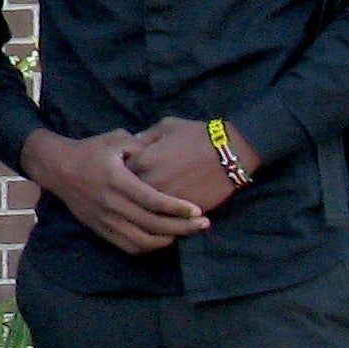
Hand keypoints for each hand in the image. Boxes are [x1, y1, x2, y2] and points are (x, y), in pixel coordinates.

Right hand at [22, 128, 209, 253]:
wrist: (57, 167)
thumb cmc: (90, 150)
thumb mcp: (116, 138)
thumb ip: (142, 145)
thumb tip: (163, 153)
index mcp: (117, 181)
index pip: (153, 201)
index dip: (177, 208)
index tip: (197, 210)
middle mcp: (111, 204)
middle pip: (152, 224)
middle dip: (182, 227)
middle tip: (203, 224)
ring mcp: (105, 220)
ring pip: (142, 241)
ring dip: (167, 240)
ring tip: (185, 233)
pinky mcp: (100, 229)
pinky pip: (128, 246)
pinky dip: (149, 247)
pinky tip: (163, 239)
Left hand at [124, 117, 255, 215]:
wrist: (230, 152)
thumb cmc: (198, 135)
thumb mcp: (166, 127)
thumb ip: (144, 137)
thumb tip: (130, 146)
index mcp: (142, 160)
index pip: (118, 173)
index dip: (119, 175)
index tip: (123, 175)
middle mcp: (150, 182)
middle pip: (128, 196)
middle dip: (127, 196)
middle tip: (130, 196)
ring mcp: (166, 200)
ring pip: (145, 213)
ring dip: (144, 212)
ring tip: (144, 211)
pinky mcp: (183, 213)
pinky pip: (165, 220)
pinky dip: (162, 220)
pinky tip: (162, 218)